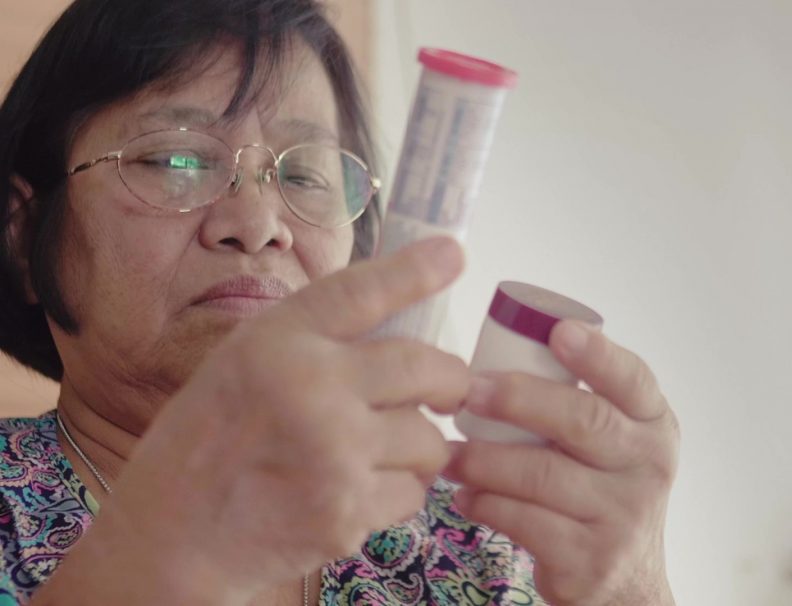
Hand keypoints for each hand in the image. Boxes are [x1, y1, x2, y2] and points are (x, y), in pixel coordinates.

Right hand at [50, 237, 469, 603]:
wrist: (172, 535)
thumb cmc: (210, 440)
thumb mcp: (245, 362)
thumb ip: (316, 341)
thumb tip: (403, 322)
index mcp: (277, 341)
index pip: (361, 292)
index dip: (415, 271)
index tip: (453, 254)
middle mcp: (309, 388)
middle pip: (427, 369)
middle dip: (450, 383)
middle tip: (446, 392)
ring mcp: (333, 454)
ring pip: (429, 439)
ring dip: (417, 448)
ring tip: (377, 453)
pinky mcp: (347, 513)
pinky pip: (413, 492)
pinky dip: (398, 493)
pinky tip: (358, 491)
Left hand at [444, 321, 679, 605]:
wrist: (627, 584)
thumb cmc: (603, 492)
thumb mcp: (616, 446)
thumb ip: (582, 404)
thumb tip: (499, 351)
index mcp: (654, 425)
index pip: (633, 380)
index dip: (597, 354)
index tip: (558, 332)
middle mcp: (648, 467)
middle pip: (583, 421)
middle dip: (519, 400)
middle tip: (469, 392)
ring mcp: (622, 517)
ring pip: (542, 474)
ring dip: (484, 459)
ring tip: (449, 453)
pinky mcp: (589, 561)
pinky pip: (524, 520)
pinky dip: (485, 503)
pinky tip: (465, 495)